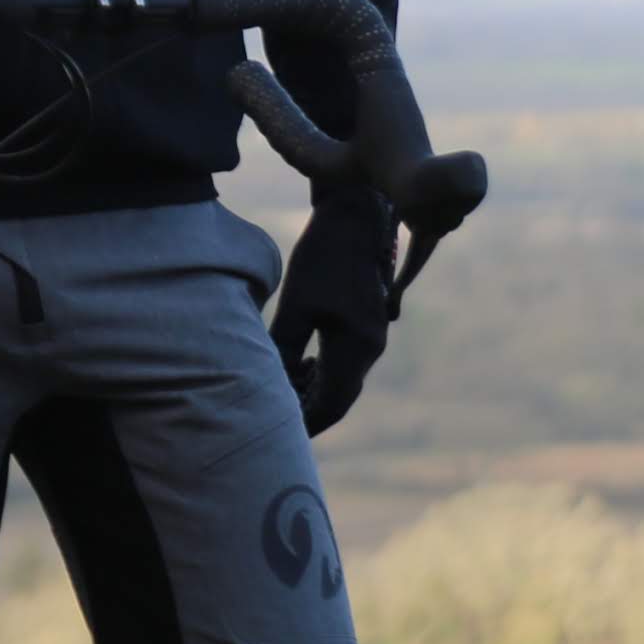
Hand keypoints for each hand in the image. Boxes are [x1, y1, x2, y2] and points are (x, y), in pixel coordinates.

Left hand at [273, 192, 397, 437]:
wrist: (358, 213)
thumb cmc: (324, 256)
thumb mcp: (296, 305)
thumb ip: (283, 349)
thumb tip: (270, 385)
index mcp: (355, 350)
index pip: (328, 406)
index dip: (303, 424)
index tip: (276, 431)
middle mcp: (371, 349)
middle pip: (338, 398)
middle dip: (306, 410)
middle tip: (274, 416)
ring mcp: (374, 335)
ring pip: (342, 380)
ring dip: (314, 390)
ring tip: (283, 388)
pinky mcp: (369, 322)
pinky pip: (347, 361)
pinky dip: (324, 371)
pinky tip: (301, 363)